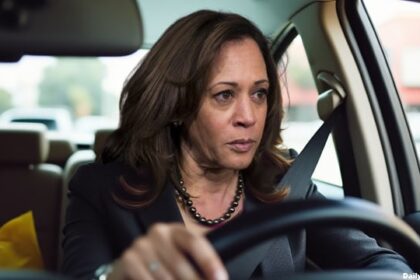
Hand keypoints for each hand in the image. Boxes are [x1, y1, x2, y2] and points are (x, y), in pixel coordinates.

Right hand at [107, 223, 227, 279]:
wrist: (132, 266)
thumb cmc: (165, 263)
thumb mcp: (181, 257)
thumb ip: (196, 264)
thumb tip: (217, 279)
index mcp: (177, 230)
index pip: (196, 243)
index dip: (209, 262)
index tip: (221, 279)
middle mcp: (159, 233)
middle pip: (180, 264)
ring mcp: (141, 245)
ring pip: (165, 277)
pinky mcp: (128, 260)